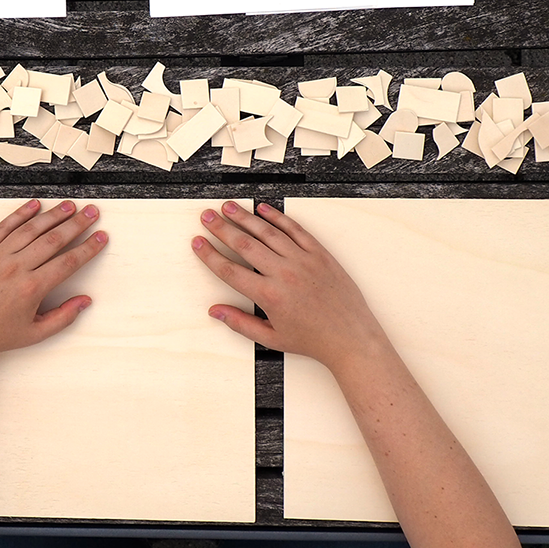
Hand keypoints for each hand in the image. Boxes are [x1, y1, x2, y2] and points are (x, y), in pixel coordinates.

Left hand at [0, 199, 106, 369]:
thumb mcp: (35, 334)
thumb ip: (64, 317)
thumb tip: (85, 300)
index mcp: (31, 290)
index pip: (68, 262)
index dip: (88, 248)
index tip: (101, 237)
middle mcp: (14, 269)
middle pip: (53, 240)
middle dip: (77, 224)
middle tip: (92, 212)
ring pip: (30, 229)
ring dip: (53, 215)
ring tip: (69, 206)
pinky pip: (3, 227)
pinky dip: (20, 214)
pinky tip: (35, 205)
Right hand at [192, 201, 383, 369]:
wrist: (351, 338)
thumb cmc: (313, 340)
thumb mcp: (272, 338)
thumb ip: (240, 323)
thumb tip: (215, 311)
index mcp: (269, 296)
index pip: (229, 270)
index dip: (209, 255)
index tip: (198, 243)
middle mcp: (284, 274)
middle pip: (244, 244)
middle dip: (221, 229)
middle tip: (207, 217)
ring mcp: (303, 261)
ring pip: (267, 232)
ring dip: (245, 217)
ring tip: (229, 207)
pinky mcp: (320, 254)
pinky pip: (295, 230)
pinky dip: (278, 218)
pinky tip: (264, 209)